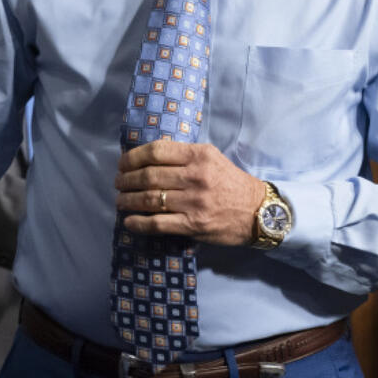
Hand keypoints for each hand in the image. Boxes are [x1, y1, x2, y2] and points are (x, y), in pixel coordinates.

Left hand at [114, 139, 264, 245]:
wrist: (259, 212)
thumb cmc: (231, 182)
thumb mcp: (212, 158)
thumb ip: (184, 156)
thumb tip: (148, 157)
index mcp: (199, 155)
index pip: (156, 152)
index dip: (132, 158)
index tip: (122, 164)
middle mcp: (195, 176)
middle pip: (148, 176)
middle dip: (126, 180)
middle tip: (118, 183)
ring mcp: (194, 202)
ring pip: (149, 199)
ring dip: (127, 201)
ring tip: (120, 201)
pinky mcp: (193, 225)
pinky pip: (158, 223)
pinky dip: (138, 223)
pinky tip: (129, 222)